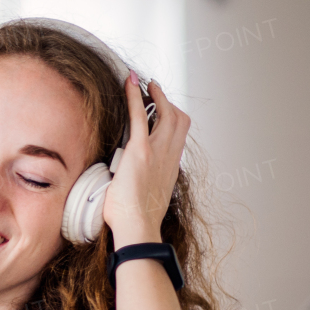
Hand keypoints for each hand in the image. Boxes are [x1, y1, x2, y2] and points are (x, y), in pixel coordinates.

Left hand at [102, 71, 187, 248]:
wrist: (137, 226)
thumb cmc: (137, 219)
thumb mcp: (148, 197)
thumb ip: (145, 183)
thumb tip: (132, 183)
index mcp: (171, 167)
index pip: (179, 135)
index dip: (174, 119)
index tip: (164, 112)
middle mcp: (169, 156)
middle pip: (180, 119)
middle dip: (168, 102)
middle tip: (155, 91)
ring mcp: (156, 151)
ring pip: (166, 113)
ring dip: (156, 95)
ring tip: (145, 84)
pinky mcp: (140, 150)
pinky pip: (139, 115)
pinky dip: (134, 96)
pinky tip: (129, 83)